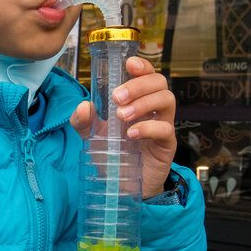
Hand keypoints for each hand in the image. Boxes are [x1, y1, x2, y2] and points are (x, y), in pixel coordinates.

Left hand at [70, 57, 176, 198]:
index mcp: (138, 101)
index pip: (147, 75)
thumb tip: (83, 106)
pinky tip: (132, 134)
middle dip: (139, 85)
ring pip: (167, 100)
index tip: (129, 64)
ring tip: (122, 116)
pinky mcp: (167, 145)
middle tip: (117, 97)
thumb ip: (84, 121)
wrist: (122, 186)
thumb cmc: (113, 156)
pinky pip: (165, 128)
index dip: (143, 66)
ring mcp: (162, 126)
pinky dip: (148, 127)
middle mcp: (152, 110)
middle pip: (160, 82)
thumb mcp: (93, 137)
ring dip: (143, 103)